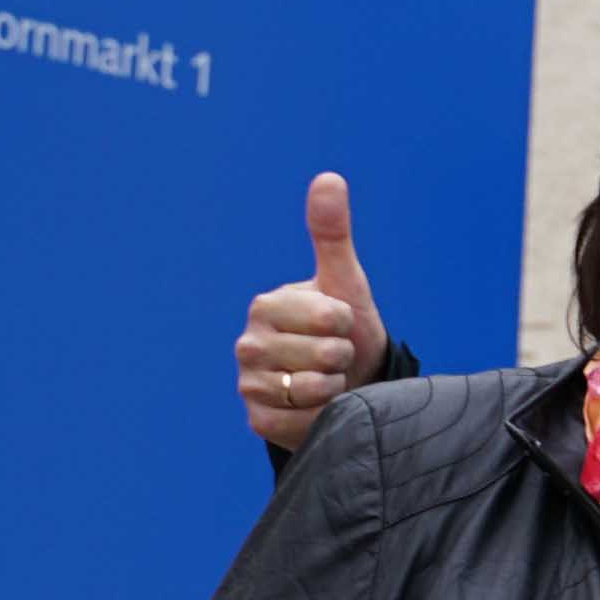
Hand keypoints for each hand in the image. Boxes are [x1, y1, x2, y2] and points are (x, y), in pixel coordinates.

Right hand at [233, 171, 381, 452]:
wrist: (351, 382)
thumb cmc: (347, 328)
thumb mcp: (346, 281)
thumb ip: (332, 233)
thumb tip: (329, 178)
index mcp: (266, 305)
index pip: (328, 317)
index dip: (347, 324)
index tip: (339, 325)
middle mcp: (248, 343)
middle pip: (322, 356)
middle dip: (343, 359)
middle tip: (336, 356)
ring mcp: (249, 382)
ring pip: (309, 389)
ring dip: (335, 388)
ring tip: (329, 379)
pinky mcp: (257, 418)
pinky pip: (298, 422)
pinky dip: (320, 417)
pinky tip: (317, 407)